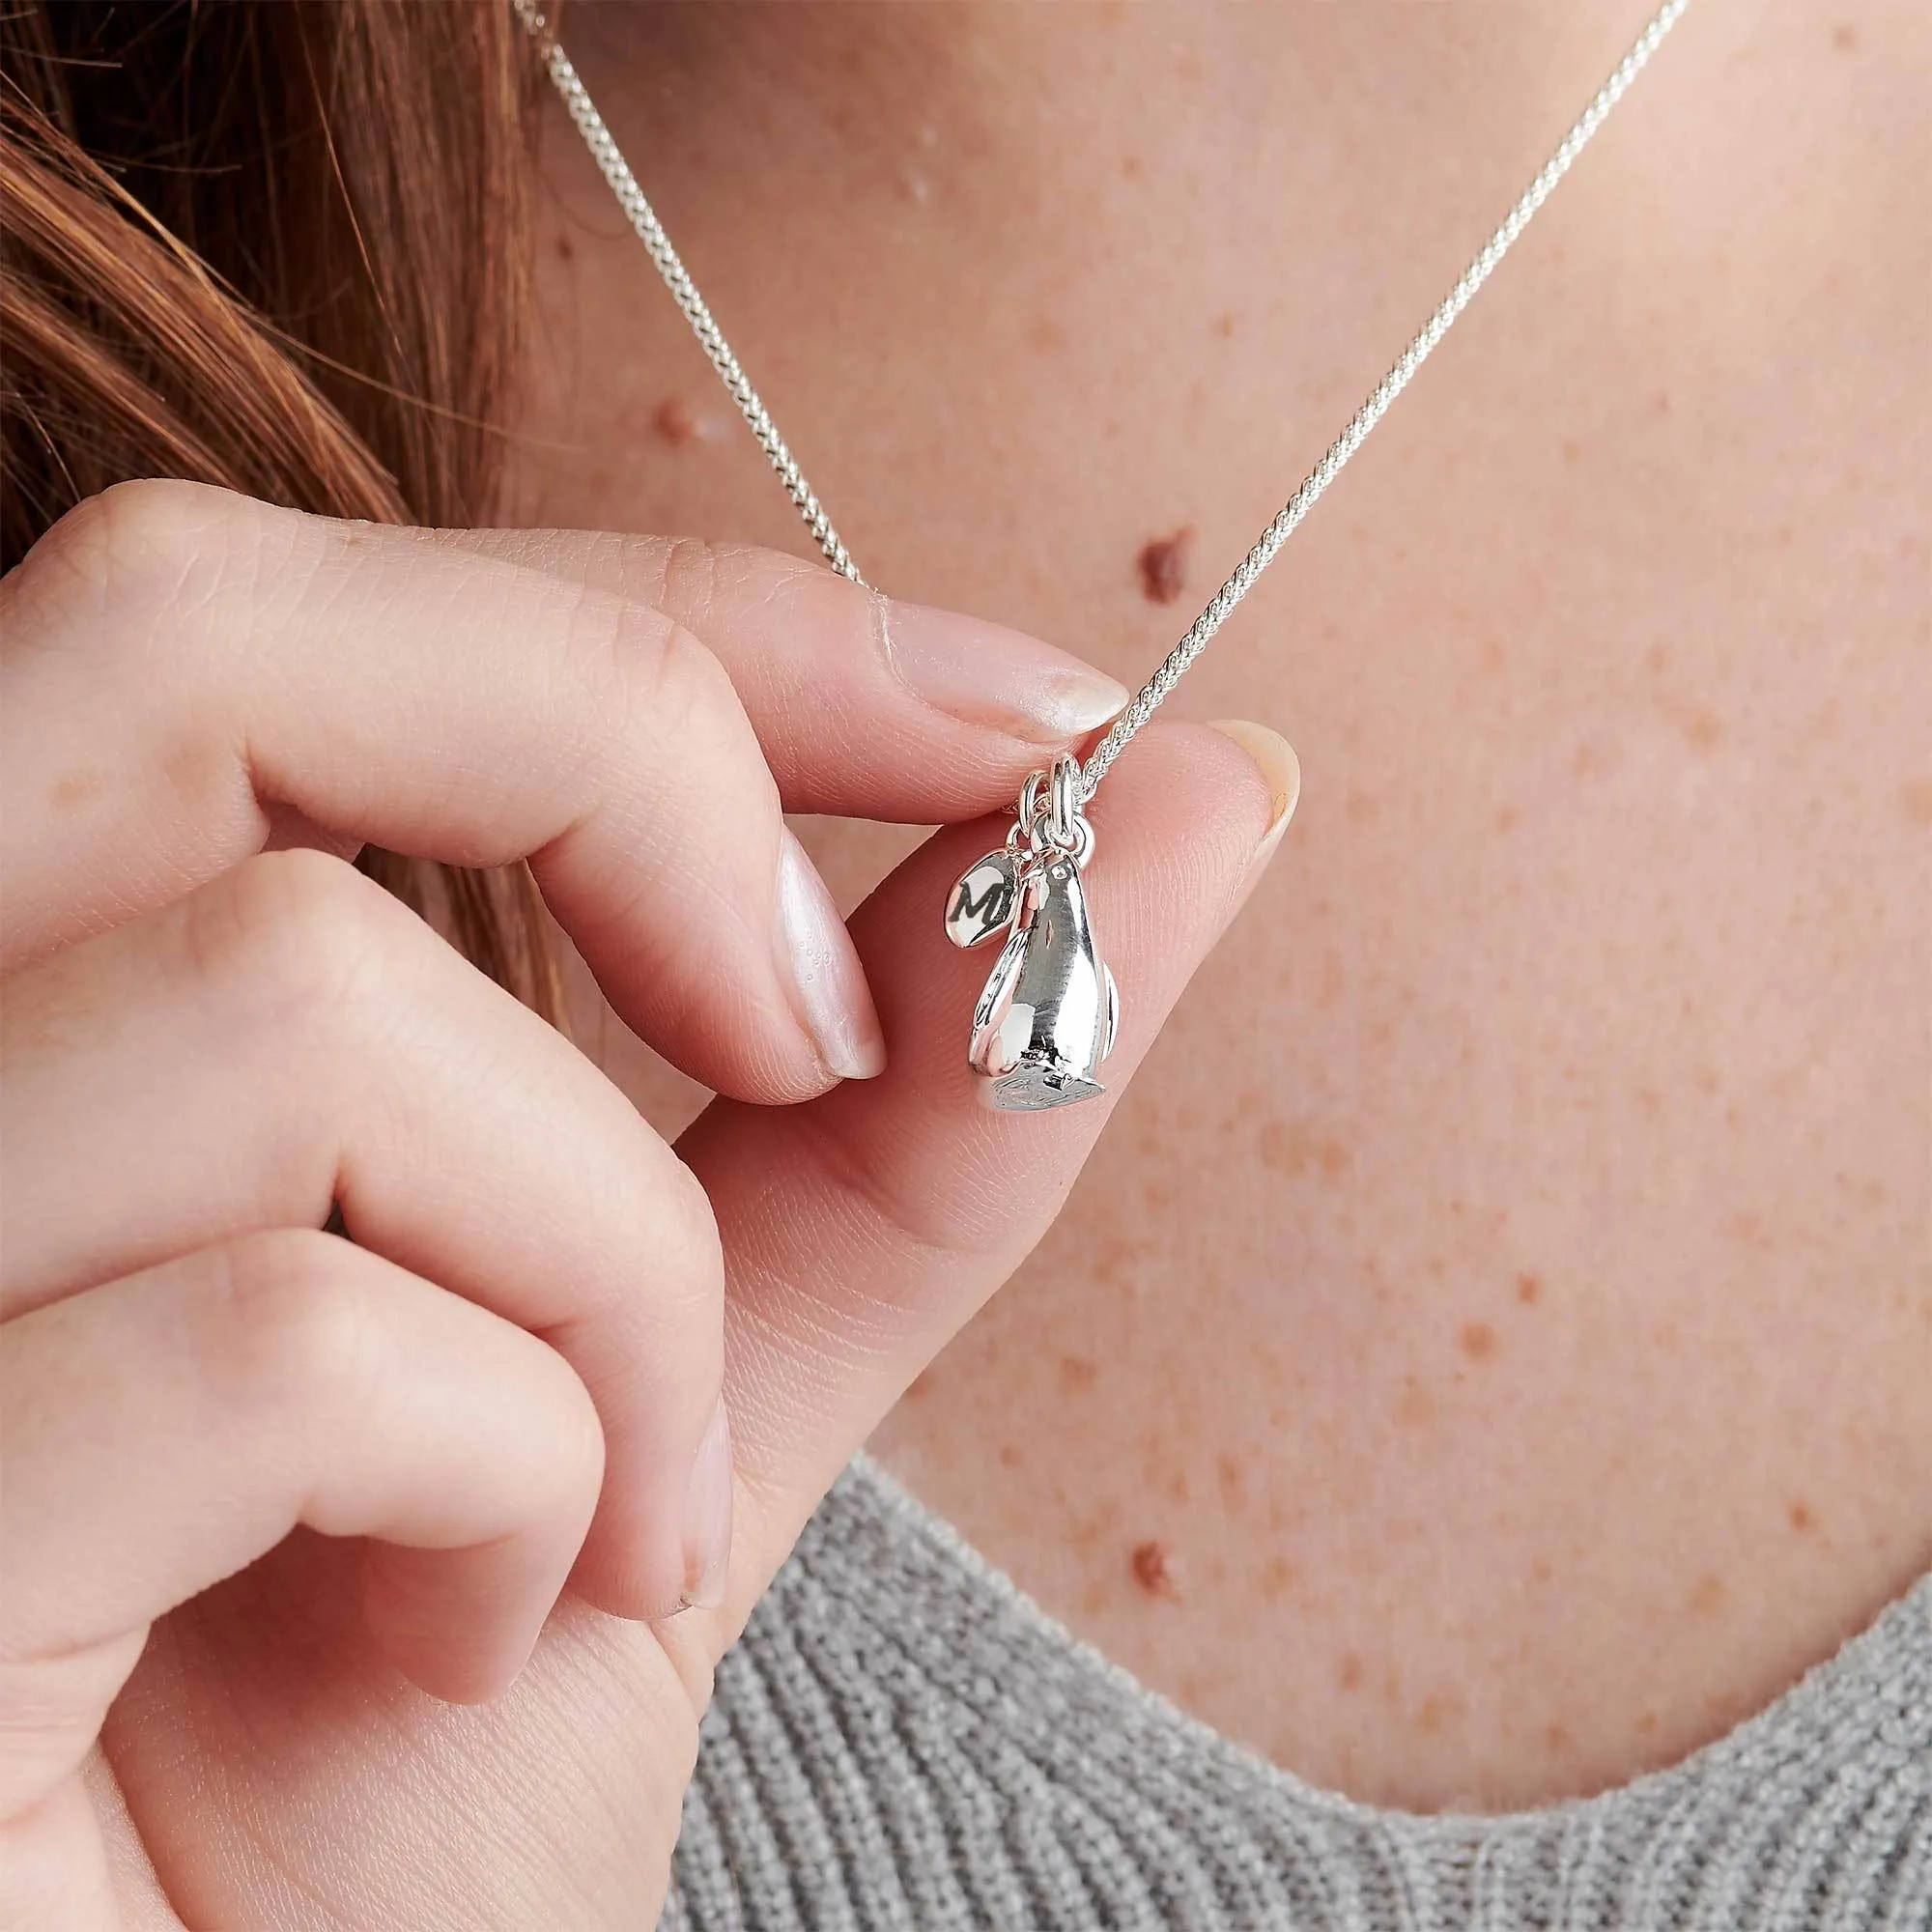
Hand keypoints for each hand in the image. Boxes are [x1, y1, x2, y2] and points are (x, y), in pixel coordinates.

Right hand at [0, 482, 1295, 1927]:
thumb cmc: (396, 1752)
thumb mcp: (696, 1358)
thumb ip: (911, 1086)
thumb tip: (1203, 791)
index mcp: (39, 981)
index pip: (308, 609)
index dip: (700, 617)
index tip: (1039, 731)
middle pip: (200, 628)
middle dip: (630, 761)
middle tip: (811, 1037)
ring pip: (298, 999)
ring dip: (608, 1265)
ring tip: (633, 1501)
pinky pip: (281, 1338)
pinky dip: (513, 1470)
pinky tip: (485, 1639)